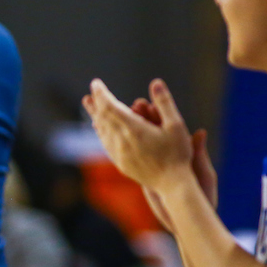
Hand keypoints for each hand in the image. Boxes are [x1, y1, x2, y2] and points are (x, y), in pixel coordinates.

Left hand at [82, 78, 192, 192]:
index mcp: (134, 129)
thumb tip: (156, 82)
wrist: (172, 184)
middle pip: (103, 119)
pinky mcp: (121, 164)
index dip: (101, 94)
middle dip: (95, 105)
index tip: (96, 83)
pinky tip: (101, 130)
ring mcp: (119, 154)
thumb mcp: (176, 125)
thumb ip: (165, 103)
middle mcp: (122, 141)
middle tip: (88, 95)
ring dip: (96, 118)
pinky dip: (102, 133)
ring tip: (91, 109)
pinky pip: (106, 145)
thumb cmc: (178, 154)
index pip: (110, 106)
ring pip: (103, 132)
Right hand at [129, 98, 217, 231]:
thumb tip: (200, 132)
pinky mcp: (146, 176)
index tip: (150, 104)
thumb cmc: (203, 195)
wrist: (191, 218)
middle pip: (152, 133)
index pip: (169, 129)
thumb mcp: (203, 173)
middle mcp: (168, 155)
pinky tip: (113, 139)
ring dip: (130, 131)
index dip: (158, 116)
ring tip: (120, 118)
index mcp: (183, 152)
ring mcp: (155, 164)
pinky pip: (134, 159)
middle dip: (142, 119)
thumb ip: (199, 154)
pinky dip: (125, 149)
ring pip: (141, 144)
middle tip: (135, 106)